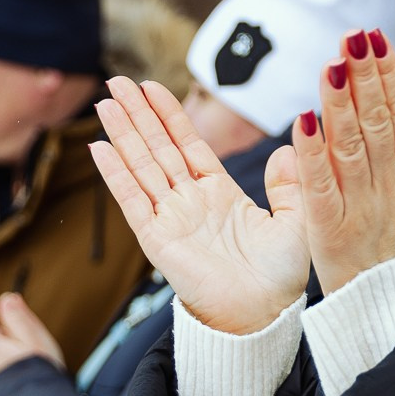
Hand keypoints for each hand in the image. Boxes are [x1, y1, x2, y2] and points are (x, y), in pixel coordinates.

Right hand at [92, 77, 309, 334]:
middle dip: (137, 114)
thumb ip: (289, 185)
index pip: (188, 144)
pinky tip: (99, 147)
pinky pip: (133, 201)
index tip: (152, 86)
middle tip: (116, 80)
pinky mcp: (158, 240)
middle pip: (157, 148)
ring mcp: (171, 219)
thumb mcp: (296, 221)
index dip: (169, 115)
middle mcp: (190, 202)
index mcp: (220, 194)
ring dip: (122, 134)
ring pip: (141, 166)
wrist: (264, 316)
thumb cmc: (280, 277)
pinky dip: (115, 175)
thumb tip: (285, 149)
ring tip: (104, 101)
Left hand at [293, 29, 394, 294]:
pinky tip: (304, 119)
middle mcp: (391, 183)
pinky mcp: (332, 226)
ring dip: (341, 100)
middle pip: (377, 120)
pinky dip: (312, 152)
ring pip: (351, 143)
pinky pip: (321, 183)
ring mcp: (363, 204)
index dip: (388, 74)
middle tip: (354, 36)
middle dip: (365, 75)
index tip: (375, 39)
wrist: (394, 305)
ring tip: (333, 62)